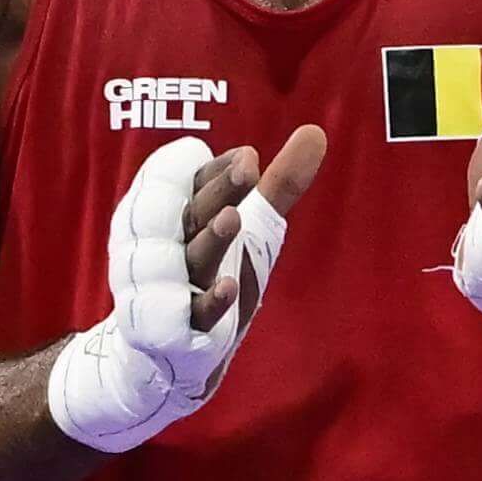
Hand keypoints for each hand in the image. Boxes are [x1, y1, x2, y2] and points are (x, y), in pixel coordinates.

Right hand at [45, 125, 321, 453]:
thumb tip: (316, 132)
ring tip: (234, 216)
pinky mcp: (179, 326)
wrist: (165, 348)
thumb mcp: (252, 227)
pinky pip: (194, 313)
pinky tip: (231, 287)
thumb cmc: (209, 273)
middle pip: (191, 212)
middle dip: (218, 190)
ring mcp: (171, 286)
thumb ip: (279, 185)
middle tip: (248, 168)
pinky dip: (211, 301)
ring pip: (190, 257)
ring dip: (211, 238)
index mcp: (181, 214)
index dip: (219, 171)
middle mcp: (170, 245)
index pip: (193, 184)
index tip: (250, 157)